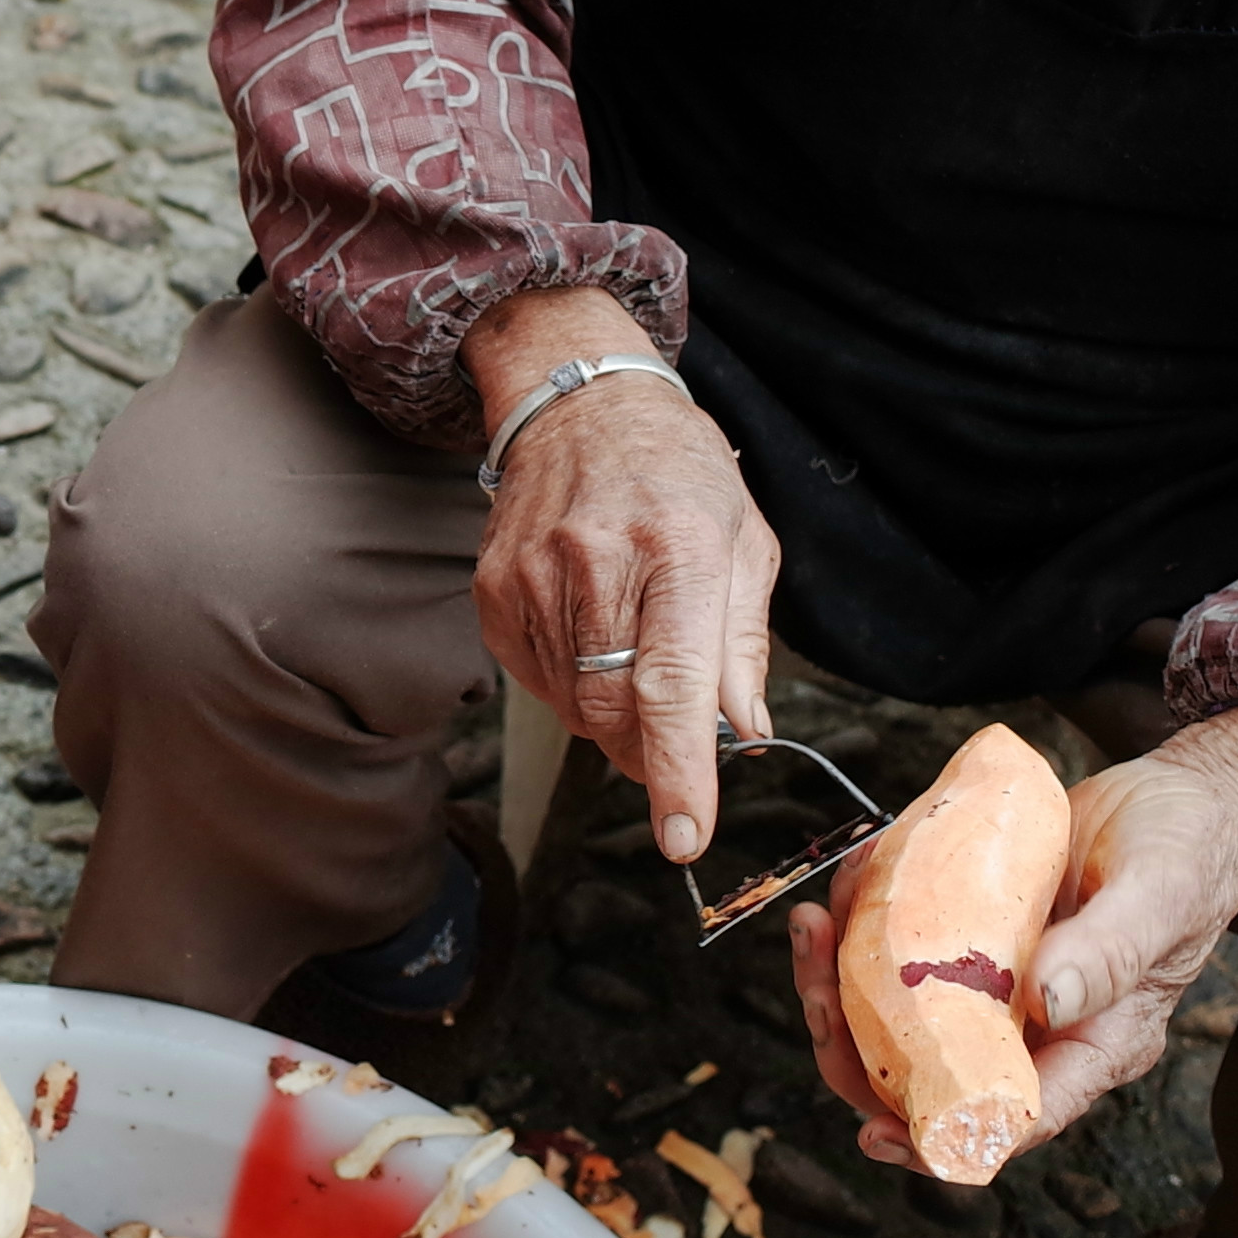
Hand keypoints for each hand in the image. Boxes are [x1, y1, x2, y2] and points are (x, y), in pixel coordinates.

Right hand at [462, 291, 777, 865]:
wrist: (582, 402)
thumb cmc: (678, 473)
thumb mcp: (744, 543)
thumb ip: (743, 644)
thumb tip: (743, 732)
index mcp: (679, 548)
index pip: (673, 685)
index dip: (680, 771)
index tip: (685, 834)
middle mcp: (598, 560)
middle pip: (616, 712)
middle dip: (651, 754)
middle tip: (675, 748)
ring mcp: (534, 575)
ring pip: (573, 706)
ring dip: (612, 717)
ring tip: (633, 660)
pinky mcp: (493, 588)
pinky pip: (534, 680)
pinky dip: (569, 686)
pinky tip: (591, 639)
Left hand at [785, 707, 1237, 1163]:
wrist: (1183, 796)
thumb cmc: (1189, 852)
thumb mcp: (1156, 897)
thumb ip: (1108, 953)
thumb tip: (1046, 1004)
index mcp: (1094, 1044)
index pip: (1012, 1117)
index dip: (942, 1140)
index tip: (880, 1136)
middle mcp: (1039, 1027)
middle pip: (932, 1073)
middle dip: (858, 1047)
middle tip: (817, 989)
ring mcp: (1001, 981)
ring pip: (901, 1015)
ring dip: (842, 981)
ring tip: (817, 925)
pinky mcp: (975, 933)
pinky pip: (904, 950)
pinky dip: (865, 926)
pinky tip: (852, 884)